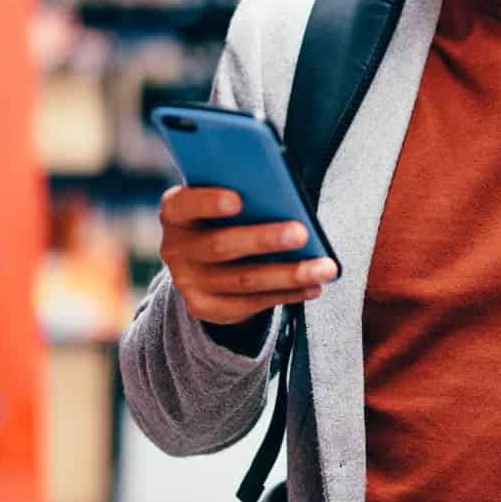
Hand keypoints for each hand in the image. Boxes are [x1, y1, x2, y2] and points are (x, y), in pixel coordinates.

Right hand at [158, 186, 336, 325]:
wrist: (204, 263)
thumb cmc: (226, 218)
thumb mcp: (224, 201)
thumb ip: (244, 194)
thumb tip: (286, 198)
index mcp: (176, 212)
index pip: (185, 204)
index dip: (208, 202)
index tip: (239, 199)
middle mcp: (175, 249)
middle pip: (221, 245)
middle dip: (264, 239)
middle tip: (301, 233)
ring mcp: (188, 282)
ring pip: (244, 280)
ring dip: (289, 274)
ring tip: (325, 268)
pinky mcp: (205, 308)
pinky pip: (251, 304)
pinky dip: (286, 295)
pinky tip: (313, 287)